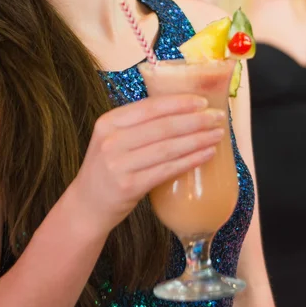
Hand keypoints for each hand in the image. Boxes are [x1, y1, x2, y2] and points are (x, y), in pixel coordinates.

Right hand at [71, 94, 225, 232]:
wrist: (87, 205)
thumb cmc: (108, 169)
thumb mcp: (113, 140)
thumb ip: (138, 126)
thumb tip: (181, 111)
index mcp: (108, 122)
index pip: (149, 107)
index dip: (179, 103)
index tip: (202, 101)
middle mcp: (111, 140)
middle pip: (163, 127)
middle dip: (195, 120)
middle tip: (218, 117)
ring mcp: (118, 164)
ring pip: (168, 148)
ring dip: (197, 139)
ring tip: (217, 135)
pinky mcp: (128, 186)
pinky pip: (167, 170)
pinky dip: (190, 160)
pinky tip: (206, 154)